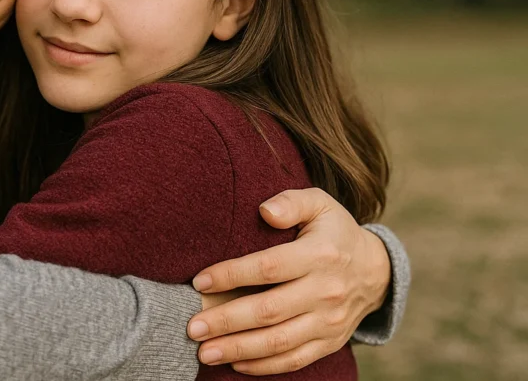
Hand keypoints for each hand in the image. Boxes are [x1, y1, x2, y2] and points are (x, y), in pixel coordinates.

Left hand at [187, 188, 390, 374]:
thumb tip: (265, 211)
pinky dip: (265, 366)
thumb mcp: (319, 204)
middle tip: (192, 327)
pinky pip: (296, 360)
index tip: (199, 281)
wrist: (375, 269)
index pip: (268, 268)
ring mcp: (329, 321)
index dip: (232, 275)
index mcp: (320, 255)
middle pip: (269, 310)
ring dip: (239, 349)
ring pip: (280, 342)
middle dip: (227, 321)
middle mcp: (326, 291)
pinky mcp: (330, 342)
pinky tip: (235, 363)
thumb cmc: (334, 231)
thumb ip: (291, 202)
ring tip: (205, 352)